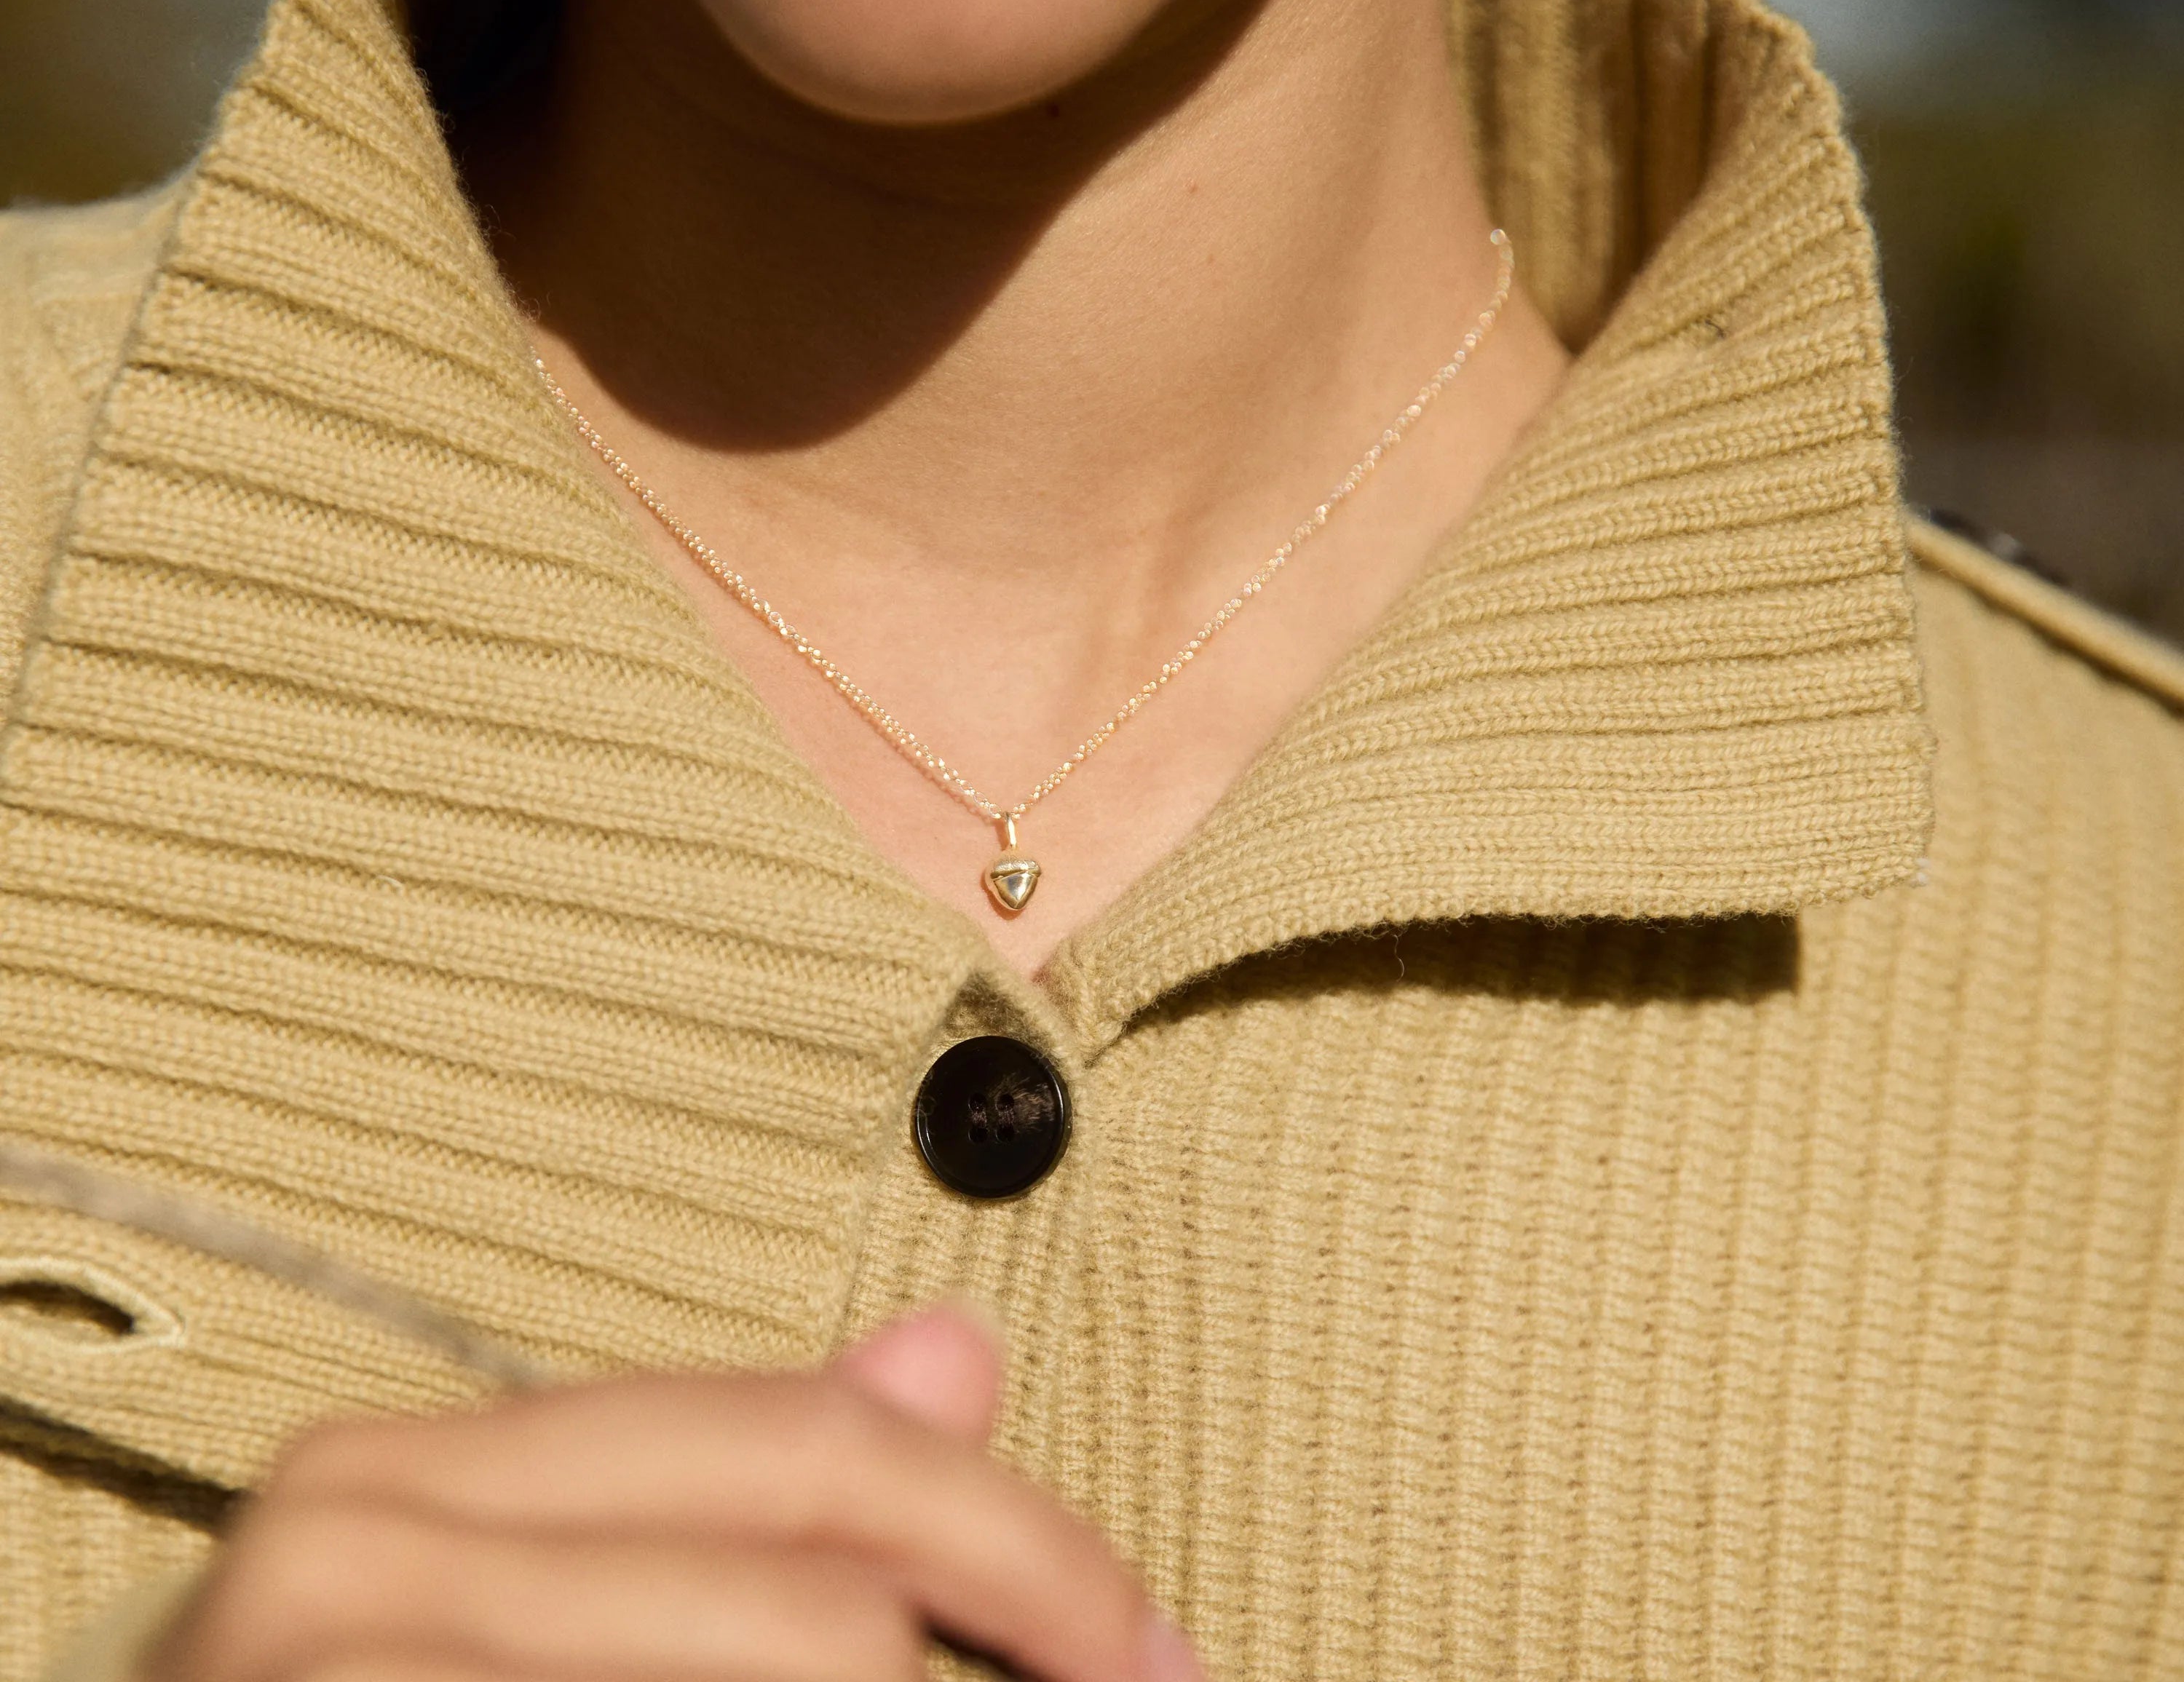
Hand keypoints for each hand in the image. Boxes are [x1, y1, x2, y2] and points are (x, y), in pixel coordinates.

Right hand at [144, 1305, 1200, 1681]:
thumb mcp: (554, 1605)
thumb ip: (749, 1491)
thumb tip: (958, 1355)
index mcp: (424, 1473)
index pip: (813, 1453)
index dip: (1031, 1554)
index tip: (1169, 1659)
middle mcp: (360, 1549)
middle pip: (817, 1607)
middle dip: (1000, 1653)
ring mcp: (329, 1673)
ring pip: (793, 1677)